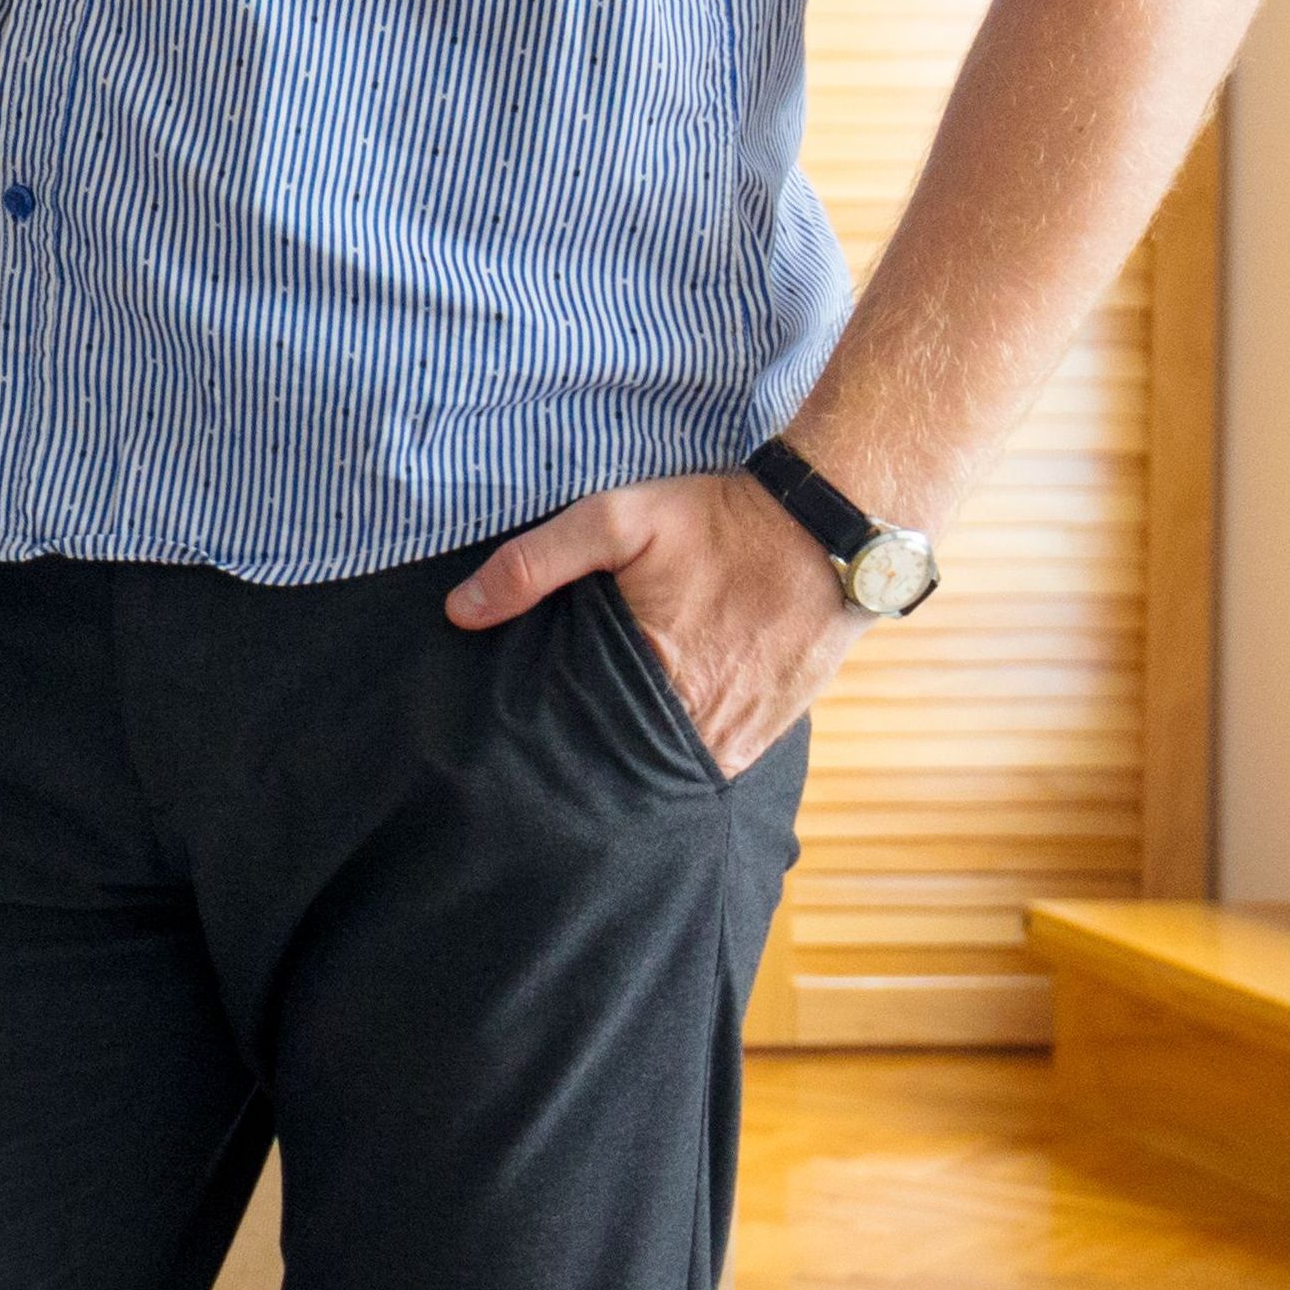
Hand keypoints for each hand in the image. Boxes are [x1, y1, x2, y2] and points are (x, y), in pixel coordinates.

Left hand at [445, 467, 859, 777]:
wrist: (828, 531)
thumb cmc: (720, 522)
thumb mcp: (617, 520)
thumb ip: (534, 564)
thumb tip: (461, 610)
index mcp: (653, 682)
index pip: (574, 737)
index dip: (542, 737)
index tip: (513, 731)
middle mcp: (697, 729)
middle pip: (618, 764)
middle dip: (583, 755)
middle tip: (546, 741)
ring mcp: (736, 741)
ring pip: (663, 770)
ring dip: (631, 758)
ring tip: (595, 737)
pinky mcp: (764, 737)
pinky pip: (706, 762)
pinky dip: (676, 750)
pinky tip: (649, 729)